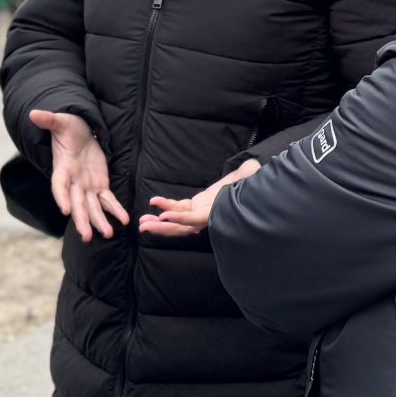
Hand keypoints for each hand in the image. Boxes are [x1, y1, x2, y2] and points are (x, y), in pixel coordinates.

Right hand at [32, 109, 126, 243]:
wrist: (80, 133)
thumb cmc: (68, 128)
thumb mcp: (61, 122)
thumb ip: (50, 120)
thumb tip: (33, 114)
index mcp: (62, 168)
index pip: (59, 185)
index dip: (61, 197)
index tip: (64, 210)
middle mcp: (73, 182)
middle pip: (76, 204)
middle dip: (82, 220)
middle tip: (86, 237)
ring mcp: (86, 186)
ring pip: (92, 207)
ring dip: (99, 221)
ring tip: (108, 235)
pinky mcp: (100, 185)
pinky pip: (108, 200)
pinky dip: (115, 210)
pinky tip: (123, 221)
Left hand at [139, 160, 259, 238]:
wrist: (246, 185)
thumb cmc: (249, 183)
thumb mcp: (250, 177)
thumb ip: (248, 174)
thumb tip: (253, 168)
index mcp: (217, 212)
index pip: (197, 219)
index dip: (181, 219)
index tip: (165, 216)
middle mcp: (206, 217)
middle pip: (182, 227)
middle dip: (163, 228)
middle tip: (144, 227)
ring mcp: (199, 213)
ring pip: (177, 221)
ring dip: (159, 222)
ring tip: (142, 222)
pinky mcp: (194, 206)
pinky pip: (178, 208)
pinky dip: (166, 206)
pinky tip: (153, 204)